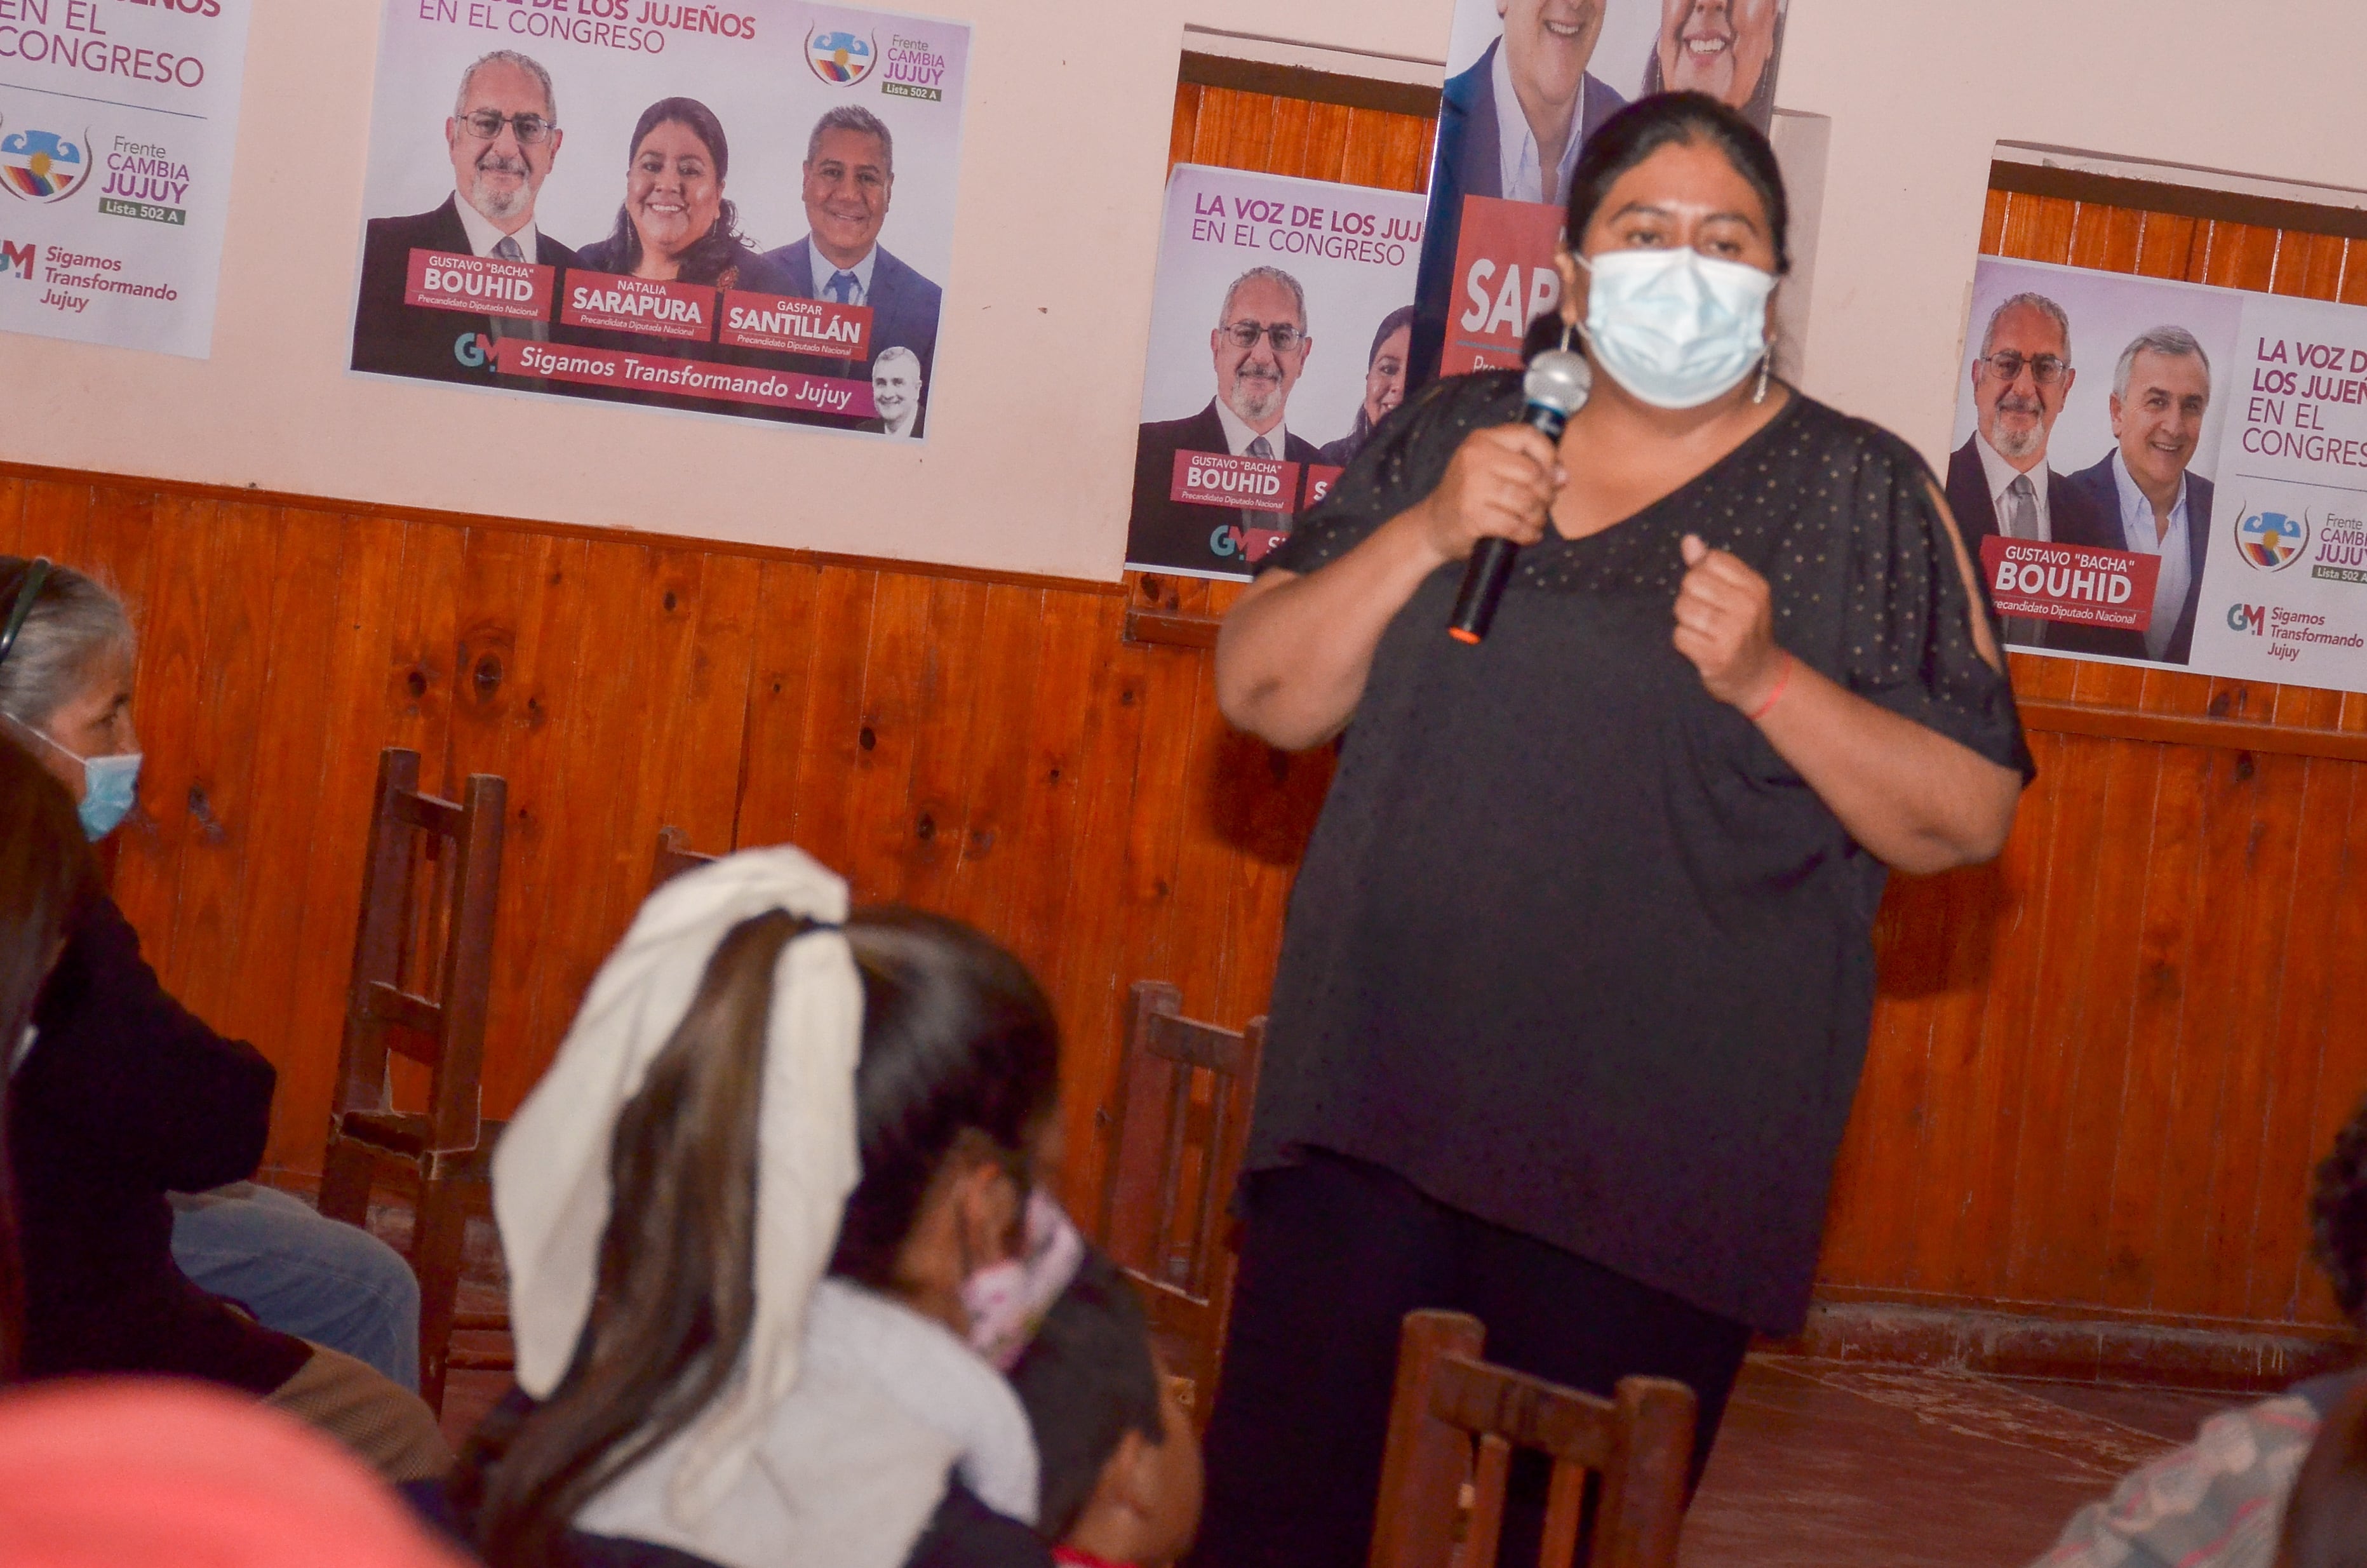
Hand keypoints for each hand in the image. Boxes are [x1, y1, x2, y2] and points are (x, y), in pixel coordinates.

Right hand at [1412, 424, 1562, 564]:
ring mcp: (1473, 487)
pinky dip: (1528, 533)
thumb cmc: (1469, 496)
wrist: (1433, 525)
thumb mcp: (1489, 468)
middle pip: (1533, 472)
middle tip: (1544, 504)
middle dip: (1546, 493)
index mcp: (1482, 440)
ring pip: (1527, 500)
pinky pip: (1515, 525)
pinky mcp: (1473, 515)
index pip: (1529, 436)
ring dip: (1538, 516)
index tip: (1554, 474)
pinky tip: (1528, 535)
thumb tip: (1562, 476)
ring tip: (1535, 522)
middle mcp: (1476, 458)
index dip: (1549, 456)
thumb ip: (1524, 465)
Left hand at [1674, 534, 1786, 711]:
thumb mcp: (1737, 594)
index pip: (1710, 560)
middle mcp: (1748, 607)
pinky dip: (1684, 642)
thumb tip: (1689, 540)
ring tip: (1703, 632)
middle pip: (1692, 581)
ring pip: (1683, 608)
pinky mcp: (1716, 656)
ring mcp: (1733, 632)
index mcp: (1755, 587)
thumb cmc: (1743, 629)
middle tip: (1707, 616)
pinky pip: (1679, 635)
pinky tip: (1700, 648)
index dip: (1702, 574)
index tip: (1714, 594)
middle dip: (1691, 597)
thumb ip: (1710, 567)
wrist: (1758, 677)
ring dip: (1686, 621)